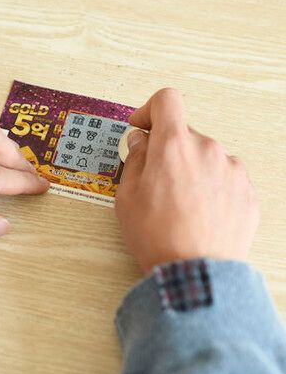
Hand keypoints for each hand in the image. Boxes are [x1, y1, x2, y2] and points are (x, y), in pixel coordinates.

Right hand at [115, 88, 258, 272]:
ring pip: (205, 156)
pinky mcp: (246, 190)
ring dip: (191, 170)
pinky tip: (198, 213)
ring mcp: (231, 169)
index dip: (150, 110)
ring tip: (179, 204)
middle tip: (154, 181)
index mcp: (173, 146)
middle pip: (184, 134)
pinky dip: (211, 186)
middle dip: (167, 151)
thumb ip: (133, 160)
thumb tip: (140, 143)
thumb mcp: (126, 197)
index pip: (166, 101)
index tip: (142, 127)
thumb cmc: (158, 237)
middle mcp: (206, 150)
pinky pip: (224, 176)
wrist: (195, 273)